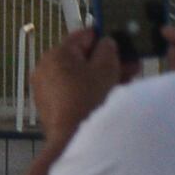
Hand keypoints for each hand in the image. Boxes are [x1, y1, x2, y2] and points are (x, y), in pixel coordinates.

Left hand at [35, 26, 135, 141]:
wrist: (74, 138)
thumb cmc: (88, 101)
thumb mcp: (106, 68)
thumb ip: (108, 49)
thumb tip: (107, 44)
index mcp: (56, 54)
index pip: (83, 36)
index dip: (104, 37)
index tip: (119, 41)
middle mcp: (46, 68)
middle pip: (81, 58)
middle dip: (107, 61)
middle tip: (128, 64)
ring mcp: (45, 89)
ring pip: (78, 76)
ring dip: (101, 77)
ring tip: (125, 81)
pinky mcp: (50, 106)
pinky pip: (72, 91)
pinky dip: (89, 91)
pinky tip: (109, 95)